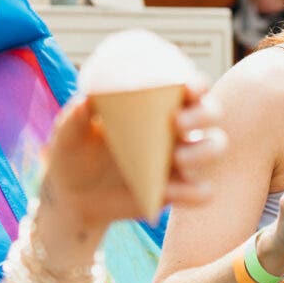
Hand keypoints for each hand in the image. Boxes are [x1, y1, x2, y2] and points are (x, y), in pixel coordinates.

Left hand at [36, 87, 225, 240]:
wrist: (72, 199)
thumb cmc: (73, 155)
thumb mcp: (68, 136)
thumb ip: (75, 118)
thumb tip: (86, 100)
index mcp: (153, 107)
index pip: (188, 87)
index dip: (197, 83)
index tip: (186, 86)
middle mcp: (174, 130)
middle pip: (211, 112)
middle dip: (203, 114)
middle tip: (175, 122)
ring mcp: (179, 161)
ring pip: (215, 147)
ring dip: (203, 151)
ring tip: (177, 159)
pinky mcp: (177, 192)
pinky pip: (202, 192)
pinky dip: (192, 192)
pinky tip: (168, 192)